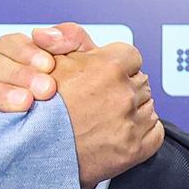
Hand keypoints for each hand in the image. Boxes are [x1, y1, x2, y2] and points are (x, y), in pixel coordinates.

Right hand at [0, 23, 96, 112]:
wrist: (92, 141)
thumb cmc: (88, 99)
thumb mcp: (90, 65)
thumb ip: (72, 39)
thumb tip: (43, 33)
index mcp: (21, 60)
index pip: (10, 44)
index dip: (26, 51)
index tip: (49, 65)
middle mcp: (1, 78)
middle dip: (20, 74)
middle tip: (47, 89)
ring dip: (1, 92)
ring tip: (26, 104)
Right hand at [49, 43, 161, 188]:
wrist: (33, 155)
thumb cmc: (39, 111)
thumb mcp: (51, 61)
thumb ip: (71, 38)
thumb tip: (74, 32)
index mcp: (109, 67)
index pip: (131, 56)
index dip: (116, 65)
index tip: (105, 76)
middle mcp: (123, 94)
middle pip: (140, 81)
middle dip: (124, 88)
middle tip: (100, 100)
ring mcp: (131, 123)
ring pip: (148, 106)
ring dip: (133, 110)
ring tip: (106, 118)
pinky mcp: (135, 149)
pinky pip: (155, 132)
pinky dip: (143, 132)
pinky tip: (120, 133)